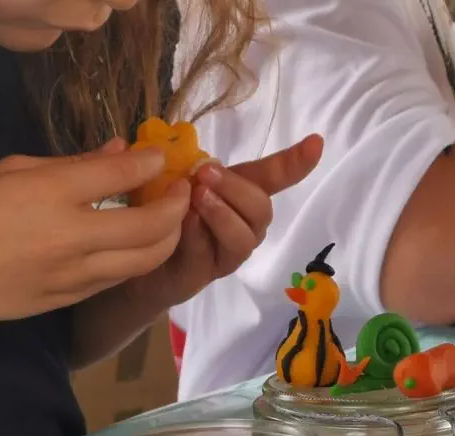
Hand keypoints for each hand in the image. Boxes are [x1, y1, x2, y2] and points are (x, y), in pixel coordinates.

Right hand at [0, 146, 189, 327]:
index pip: (121, 173)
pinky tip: (139, 244)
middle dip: (177, 205)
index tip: (160, 157)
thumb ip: (72, 163)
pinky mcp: (73, 299)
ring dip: (168, 237)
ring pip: (146, 260)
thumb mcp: (14, 170)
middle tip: (182, 190)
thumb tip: (117, 150)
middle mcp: (72, 237)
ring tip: (170, 219)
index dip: (151, 162)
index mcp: (52, 194)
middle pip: (151, 225)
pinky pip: (121, 278)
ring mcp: (75, 275)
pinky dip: (140, 259)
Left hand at [120, 135, 323, 308]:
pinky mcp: (206, 273)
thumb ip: (180, 163)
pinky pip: (210, 255)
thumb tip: (174, 146)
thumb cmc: (163, 209)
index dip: (295, 163)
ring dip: (222, 214)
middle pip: (261, 208)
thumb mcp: (172, 177)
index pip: (274, 176)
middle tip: (204, 173)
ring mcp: (229, 253)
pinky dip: (198, 236)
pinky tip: (185, 223)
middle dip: (236, 189)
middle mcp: (245, 225)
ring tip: (196, 200)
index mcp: (241, 194)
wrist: (137, 254)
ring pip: (244, 237)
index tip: (316, 143)